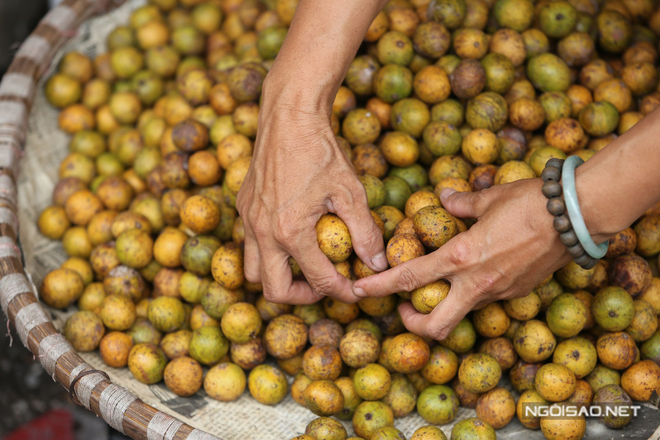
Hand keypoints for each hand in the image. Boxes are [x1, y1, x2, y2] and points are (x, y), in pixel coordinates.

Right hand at [236, 84, 386, 304]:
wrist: (288, 113)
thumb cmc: (320, 149)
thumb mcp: (350, 191)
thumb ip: (364, 232)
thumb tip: (377, 264)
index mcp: (290, 232)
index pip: (318, 281)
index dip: (341, 293)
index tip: (355, 291)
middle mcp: (262, 231)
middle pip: (273, 289)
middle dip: (301, 296)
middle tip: (325, 286)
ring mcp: (249, 218)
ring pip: (253, 270)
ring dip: (279, 277)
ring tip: (305, 268)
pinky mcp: (244, 205)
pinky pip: (251, 243)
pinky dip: (270, 252)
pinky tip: (294, 236)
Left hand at [353, 178, 571, 339]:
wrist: (576, 216)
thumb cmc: (529, 202)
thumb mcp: (487, 198)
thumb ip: (460, 203)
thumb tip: (444, 197)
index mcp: (459, 257)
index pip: (408, 279)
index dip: (379, 287)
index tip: (359, 290)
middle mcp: (475, 283)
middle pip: (434, 326)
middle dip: (411, 324)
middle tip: (404, 309)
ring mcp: (498, 292)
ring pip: (460, 317)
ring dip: (441, 310)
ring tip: (436, 291)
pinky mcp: (516, 293)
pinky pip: (485, 301)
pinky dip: (470, 295)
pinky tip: (473, 275)